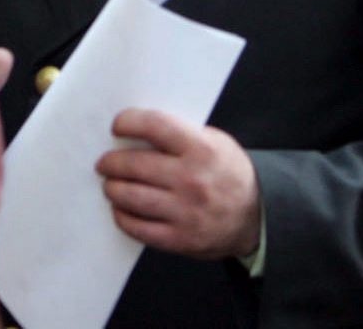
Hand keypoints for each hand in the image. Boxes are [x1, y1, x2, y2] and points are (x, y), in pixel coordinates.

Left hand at [95, 108, 261, 259]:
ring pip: (131, 197)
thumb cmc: (227, 172)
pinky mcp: (181, 239)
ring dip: (112, 189)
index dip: (129, 122)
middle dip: (111, 162)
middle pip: (134, 164)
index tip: (117, 127)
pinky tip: (120, 209)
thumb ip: (178, 134)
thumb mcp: (214, 142)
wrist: (257, 216)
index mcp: (201, 149)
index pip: (154, 126)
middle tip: (104, 163)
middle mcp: (192, 180)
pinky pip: (139, 228)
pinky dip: (122, 217)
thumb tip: (133, 130)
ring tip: (110, 185)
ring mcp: (186, 212)